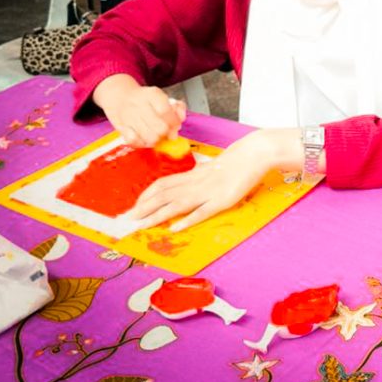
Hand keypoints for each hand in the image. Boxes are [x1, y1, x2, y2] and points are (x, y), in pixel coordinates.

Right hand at [94, 74, 185, 146]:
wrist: (120, 96)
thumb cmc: (146, 99)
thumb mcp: (162, 97)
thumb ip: (177, 108)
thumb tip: (181, 120)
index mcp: (152, 94)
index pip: (166, 111)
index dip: (174, 121)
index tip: (176, 125)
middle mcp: (139, 105)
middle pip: (160, 127)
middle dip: (166, 132)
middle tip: (165, 131)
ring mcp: (129, 117)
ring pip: (150, 137)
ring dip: (156, 139)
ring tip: (156, 135)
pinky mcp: (121, 127)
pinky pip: (135, 142)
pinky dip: (142, 143)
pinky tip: (144, 138)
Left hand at [126, 129, 270, 231]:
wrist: (254, 153)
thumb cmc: (236, 160)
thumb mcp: (212, 167)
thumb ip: (199, 175)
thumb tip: (187, 181)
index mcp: (192, 175)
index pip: (162, 184)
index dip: (146, 195)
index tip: (135, 205)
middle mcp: (195, 183)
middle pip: (163, 194)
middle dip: (143, 207)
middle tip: (127, 219)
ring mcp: (208, 192)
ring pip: (176, 203)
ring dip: (157, 215)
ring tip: (142, 225)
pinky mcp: (222, 200)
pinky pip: (201, 211)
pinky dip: (187, 220)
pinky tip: (175, 228)